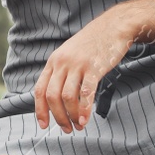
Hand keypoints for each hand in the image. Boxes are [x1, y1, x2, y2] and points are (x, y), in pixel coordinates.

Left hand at [34, 10, 135, 133]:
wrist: (114, 26)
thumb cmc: (93, 44)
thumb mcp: (70, 54)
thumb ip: (62, 72)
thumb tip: (58, 98)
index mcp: (53, 62)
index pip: (40, 90)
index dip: (40, 110)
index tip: (44, 125)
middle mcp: (62, 63)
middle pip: (52, 96)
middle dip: (58, 117)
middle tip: (66, 129)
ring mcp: (77, 64)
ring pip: (67, 97)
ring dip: (71, 116)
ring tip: (78, 126)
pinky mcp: (93, 67)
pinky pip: (86, 92)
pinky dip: (84, 109)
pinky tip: (85, 119)